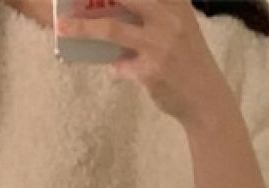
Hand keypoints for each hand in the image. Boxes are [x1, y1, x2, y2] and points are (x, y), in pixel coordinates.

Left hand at [57, 0, 235, 128]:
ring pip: (111, 30)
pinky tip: (120, 69)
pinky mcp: (151, 71)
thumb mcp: (178, 25)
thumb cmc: (187, 58)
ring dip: (83, 29)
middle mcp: (168, 17)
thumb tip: (109, 12)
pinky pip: (119, 65)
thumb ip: (153, 13)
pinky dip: (116, 67)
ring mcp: (159, 44)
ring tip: (63, 27)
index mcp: (174, 2)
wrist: (206, 97)